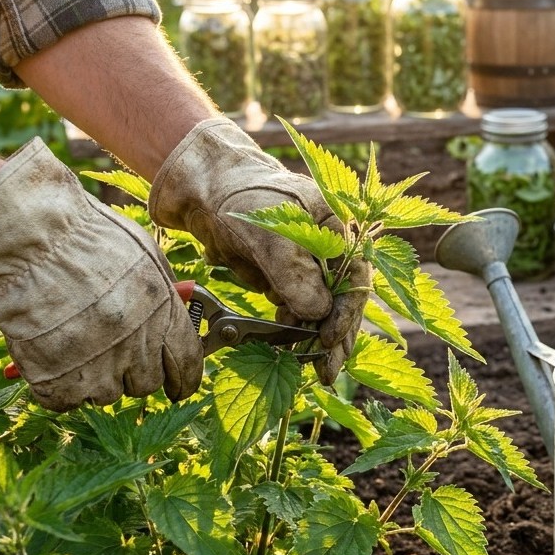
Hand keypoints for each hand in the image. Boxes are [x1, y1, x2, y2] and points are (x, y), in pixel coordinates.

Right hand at [0, 139, 203, 410]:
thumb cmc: (81, 235)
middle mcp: (135, 345)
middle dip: (132, 371)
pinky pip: (65, 400)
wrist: (25, 238)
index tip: (178, 387)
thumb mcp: (142, 255)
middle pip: (146, 384)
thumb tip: (172, 321)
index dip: (183, 379)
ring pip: (105, 394)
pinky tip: (48, 352)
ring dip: (93, 376)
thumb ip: (162, 295)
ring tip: (71, 337)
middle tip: (109, 347)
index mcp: (162, 313)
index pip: (186, 365)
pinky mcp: (56, 382)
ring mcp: (96, 368)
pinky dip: (57, 384)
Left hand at [150, 118, 367, 382]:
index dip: (345, 314)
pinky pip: (295, 310)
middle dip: (335, 337)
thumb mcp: (270, 234)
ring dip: (315, 339)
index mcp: (336, 228)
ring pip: (319, 310)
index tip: (329, 340)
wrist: (199, 184)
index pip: (355, 279)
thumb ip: (296, 275)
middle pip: (341, 299)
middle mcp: (326, 248)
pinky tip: (289, 345)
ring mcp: (302, 264)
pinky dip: (294, 330)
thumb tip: (318, 313)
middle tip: (327, 371)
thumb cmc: (239, 197)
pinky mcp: (279, 277)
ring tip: (311, 366)